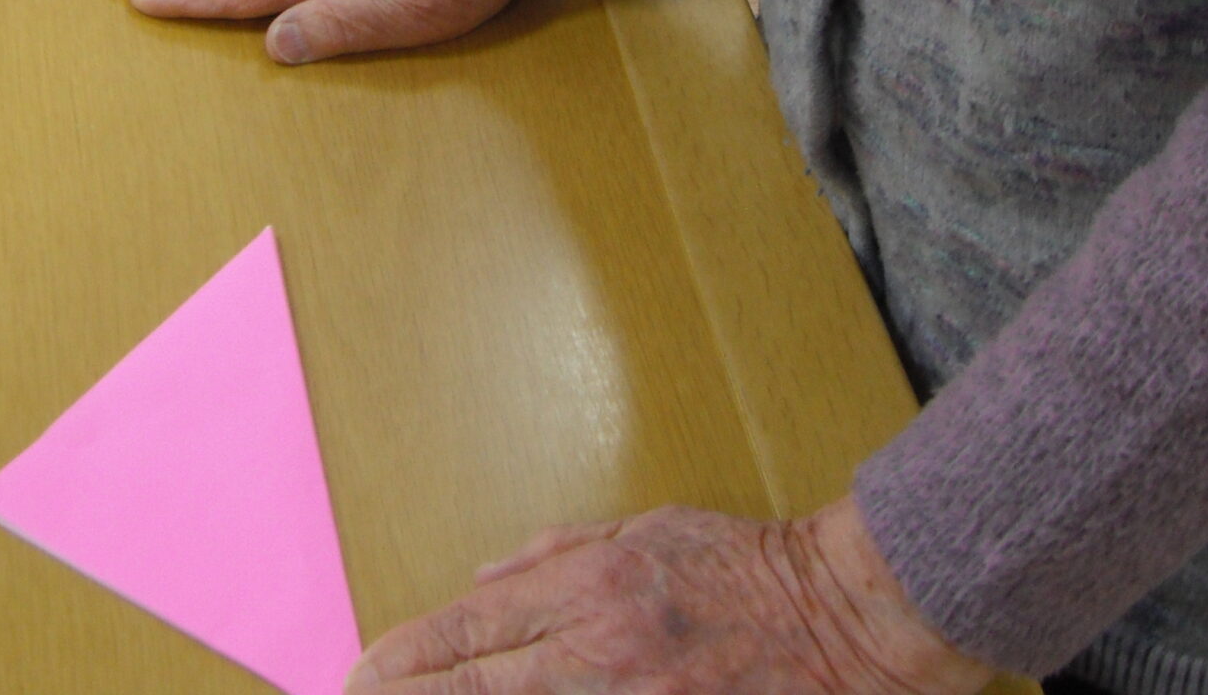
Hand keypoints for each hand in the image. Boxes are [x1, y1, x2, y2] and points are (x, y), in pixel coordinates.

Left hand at [345, 497, 995, 694]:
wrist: (848, 615)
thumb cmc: (748, 566)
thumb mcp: (647, 530)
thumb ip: (559, 555)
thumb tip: (483, 579)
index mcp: (593, 587)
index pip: (472, 629)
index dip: (407, 659)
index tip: (359, 674)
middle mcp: (602, 651)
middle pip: (478, 687)